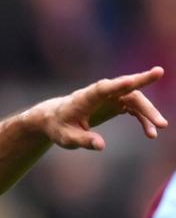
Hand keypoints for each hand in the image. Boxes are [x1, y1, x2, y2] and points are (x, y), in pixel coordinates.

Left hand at [31, 67, 166, 149]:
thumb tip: (101, 146)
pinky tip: (150, 133)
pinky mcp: (116, 103)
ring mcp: (110, 97)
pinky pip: (134, 109)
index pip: (102, 88)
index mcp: (85, 98)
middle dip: (142, 80)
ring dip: (148, 111)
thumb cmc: (59, 127)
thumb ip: (82, 140)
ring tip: (160, 126)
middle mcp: (100, 93)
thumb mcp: (66, 138)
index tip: (131, 80)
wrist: (56, 119)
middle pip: (123, 86)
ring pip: (134, 98)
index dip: (117, 84)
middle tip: (159, 72)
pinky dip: (144, 119)